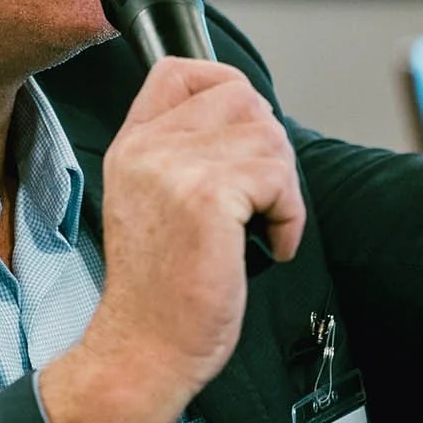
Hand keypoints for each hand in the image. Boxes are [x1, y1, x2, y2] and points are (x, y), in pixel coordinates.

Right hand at [92, 58, 304, 387]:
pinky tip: (271, 245)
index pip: (179, 72)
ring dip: (282, 185)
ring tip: (264, 226)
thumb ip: (181, 158)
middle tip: (263, 196)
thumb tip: (249, 127)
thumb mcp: (150, 205)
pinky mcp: (208, 198)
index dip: (226, 86)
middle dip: (269, 145)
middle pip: (240, 97)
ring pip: (268, 136)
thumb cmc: (158, 293)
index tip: (245, 131)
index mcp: (132, 147)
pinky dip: (289, 217)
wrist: (143, 350)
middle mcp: (148, 149)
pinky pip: (279, 179)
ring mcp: (176, 169)